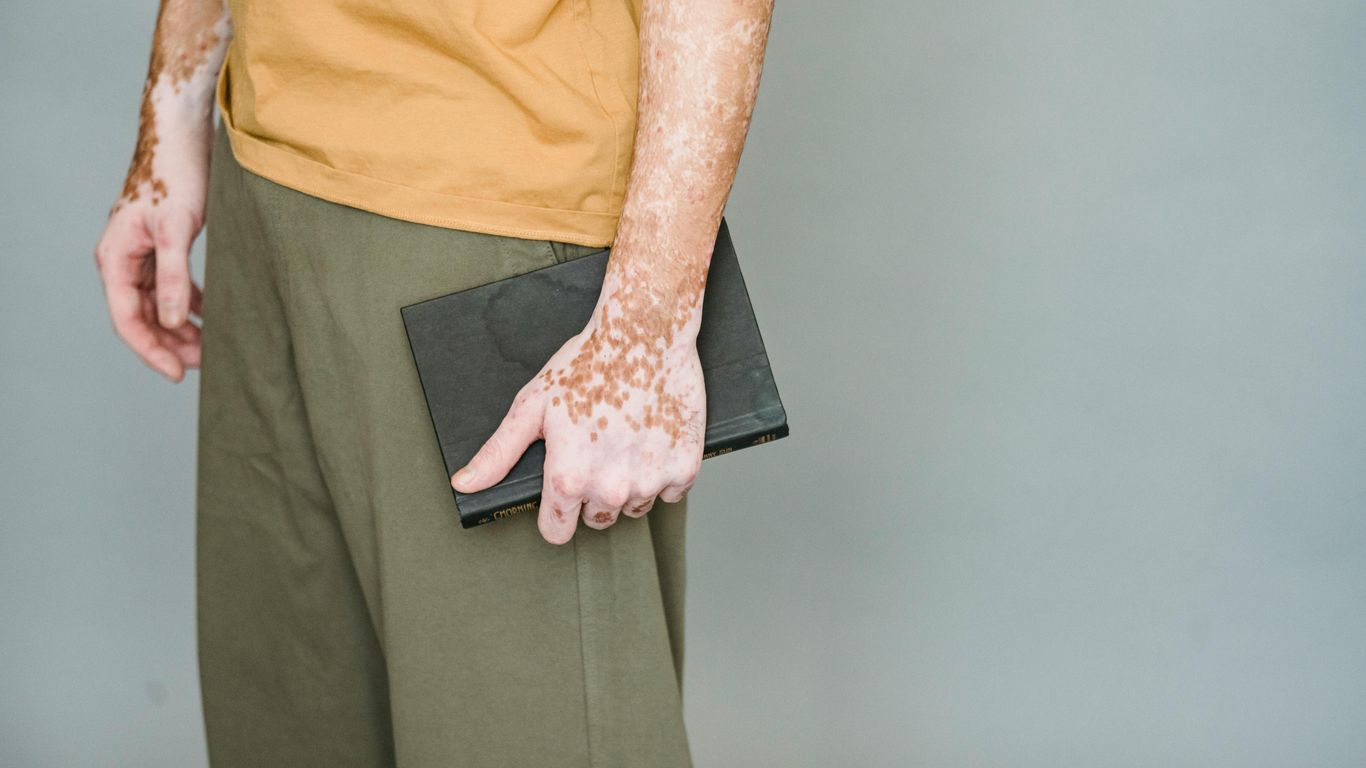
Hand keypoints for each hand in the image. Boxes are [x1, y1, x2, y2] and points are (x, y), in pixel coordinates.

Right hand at [94, 117, 212, 382]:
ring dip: (182, 326)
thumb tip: (175, 321)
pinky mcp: (163, 245)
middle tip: (206, 364)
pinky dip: (191, 303)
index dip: (151, 350)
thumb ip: (174, 276)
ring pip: (159, 303)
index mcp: (116, 258)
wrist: (182, 136)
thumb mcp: (178, 228)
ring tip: (213, 346)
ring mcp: (142, 253)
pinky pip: (173, 285)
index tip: (178, 374)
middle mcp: (124, 259)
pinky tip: (213, 316)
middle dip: (171, 343)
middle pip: (143, 316)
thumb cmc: (176, 174)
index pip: (129, 319)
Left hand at [452, 296, 706, 544]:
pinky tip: (652, 438)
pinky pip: (670, 492)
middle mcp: (611, 488)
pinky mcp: (684, 468)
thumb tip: (466, 485)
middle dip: (593, 495)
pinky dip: (663, 471)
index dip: (555, 511)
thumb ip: (498, 453)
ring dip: (629, 485)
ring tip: (625, 440)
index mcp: (569, 477)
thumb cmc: (587, 362)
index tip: (563, 486)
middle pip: (596, 521)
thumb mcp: (532, 406)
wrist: (645, 331)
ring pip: (634, 507)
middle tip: (596, 448)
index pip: (556, 531)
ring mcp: (651, 480)